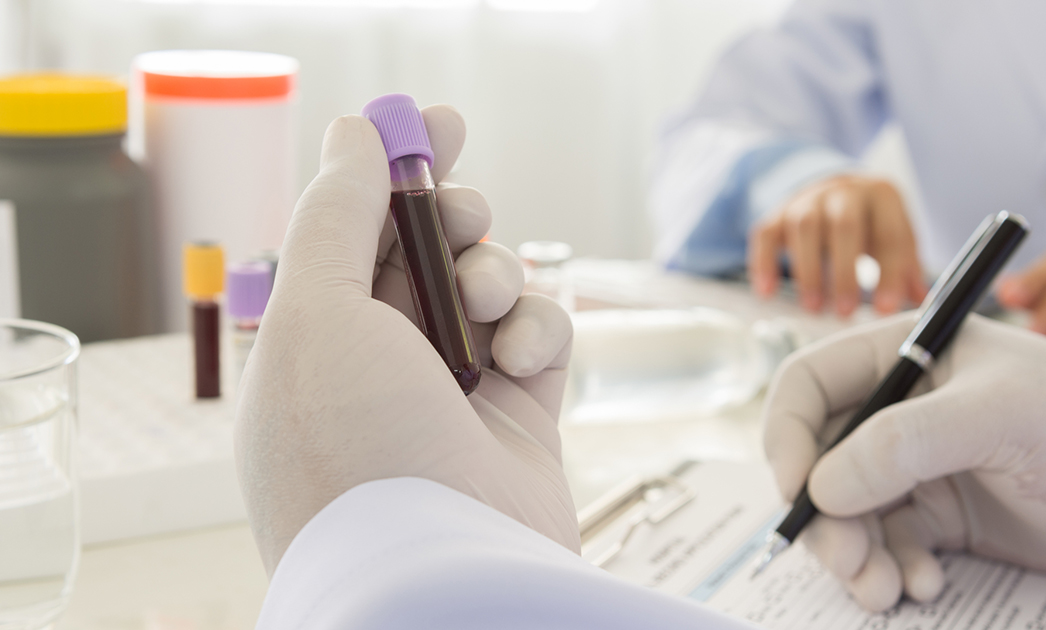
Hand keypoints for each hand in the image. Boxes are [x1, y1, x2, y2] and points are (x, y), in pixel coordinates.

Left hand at [235, 112, 576, 575]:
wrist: (444, 577)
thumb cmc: (356, 454)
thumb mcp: (319, 316)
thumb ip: (337, 216)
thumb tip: (353, 135)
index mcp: (315, 343)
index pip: (352, 235)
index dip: (392, 170)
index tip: (437, 121)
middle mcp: (381, 367)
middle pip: (425, 254)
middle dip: (451, 216)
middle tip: (463, 211)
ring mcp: (454, 394)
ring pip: (489, 287)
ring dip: (494, 271)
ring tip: (486, 298)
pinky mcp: (522, 418)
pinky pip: (542, 336)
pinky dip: (539, 327)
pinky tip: (523, 353)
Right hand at [747, 175, 924, 316]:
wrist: (834, 189)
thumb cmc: (870, 221)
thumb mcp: (895, 234)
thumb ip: (908, 267)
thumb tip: (923, 303)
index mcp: (881, 195)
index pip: (889, 234)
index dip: (890, 273)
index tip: (886, 310)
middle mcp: (843, 192)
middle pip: (844, 226)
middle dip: (845, 271)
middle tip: (845, 312)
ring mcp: (806, 200)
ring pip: (804, 228)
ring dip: (808, 271)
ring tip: (814, 308)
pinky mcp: (777, 214)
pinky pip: (765, 235)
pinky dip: (764, 263)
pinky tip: (767, 292)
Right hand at [763, 314, 1045, 611]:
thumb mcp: (998, 418)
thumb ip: (903, 444)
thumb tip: (821, 487)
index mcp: (908, 355)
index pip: (810, 384)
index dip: (787, 435)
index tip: (796, 491)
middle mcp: (904, 407)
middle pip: (819, 458)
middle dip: (822, 514)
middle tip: (847, 561)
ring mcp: (921, 464)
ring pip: (847, 511)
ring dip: (854, 555)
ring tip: (884, 590)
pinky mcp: (944, 515)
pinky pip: (888, 545)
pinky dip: (892, 570)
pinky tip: (924, 584)